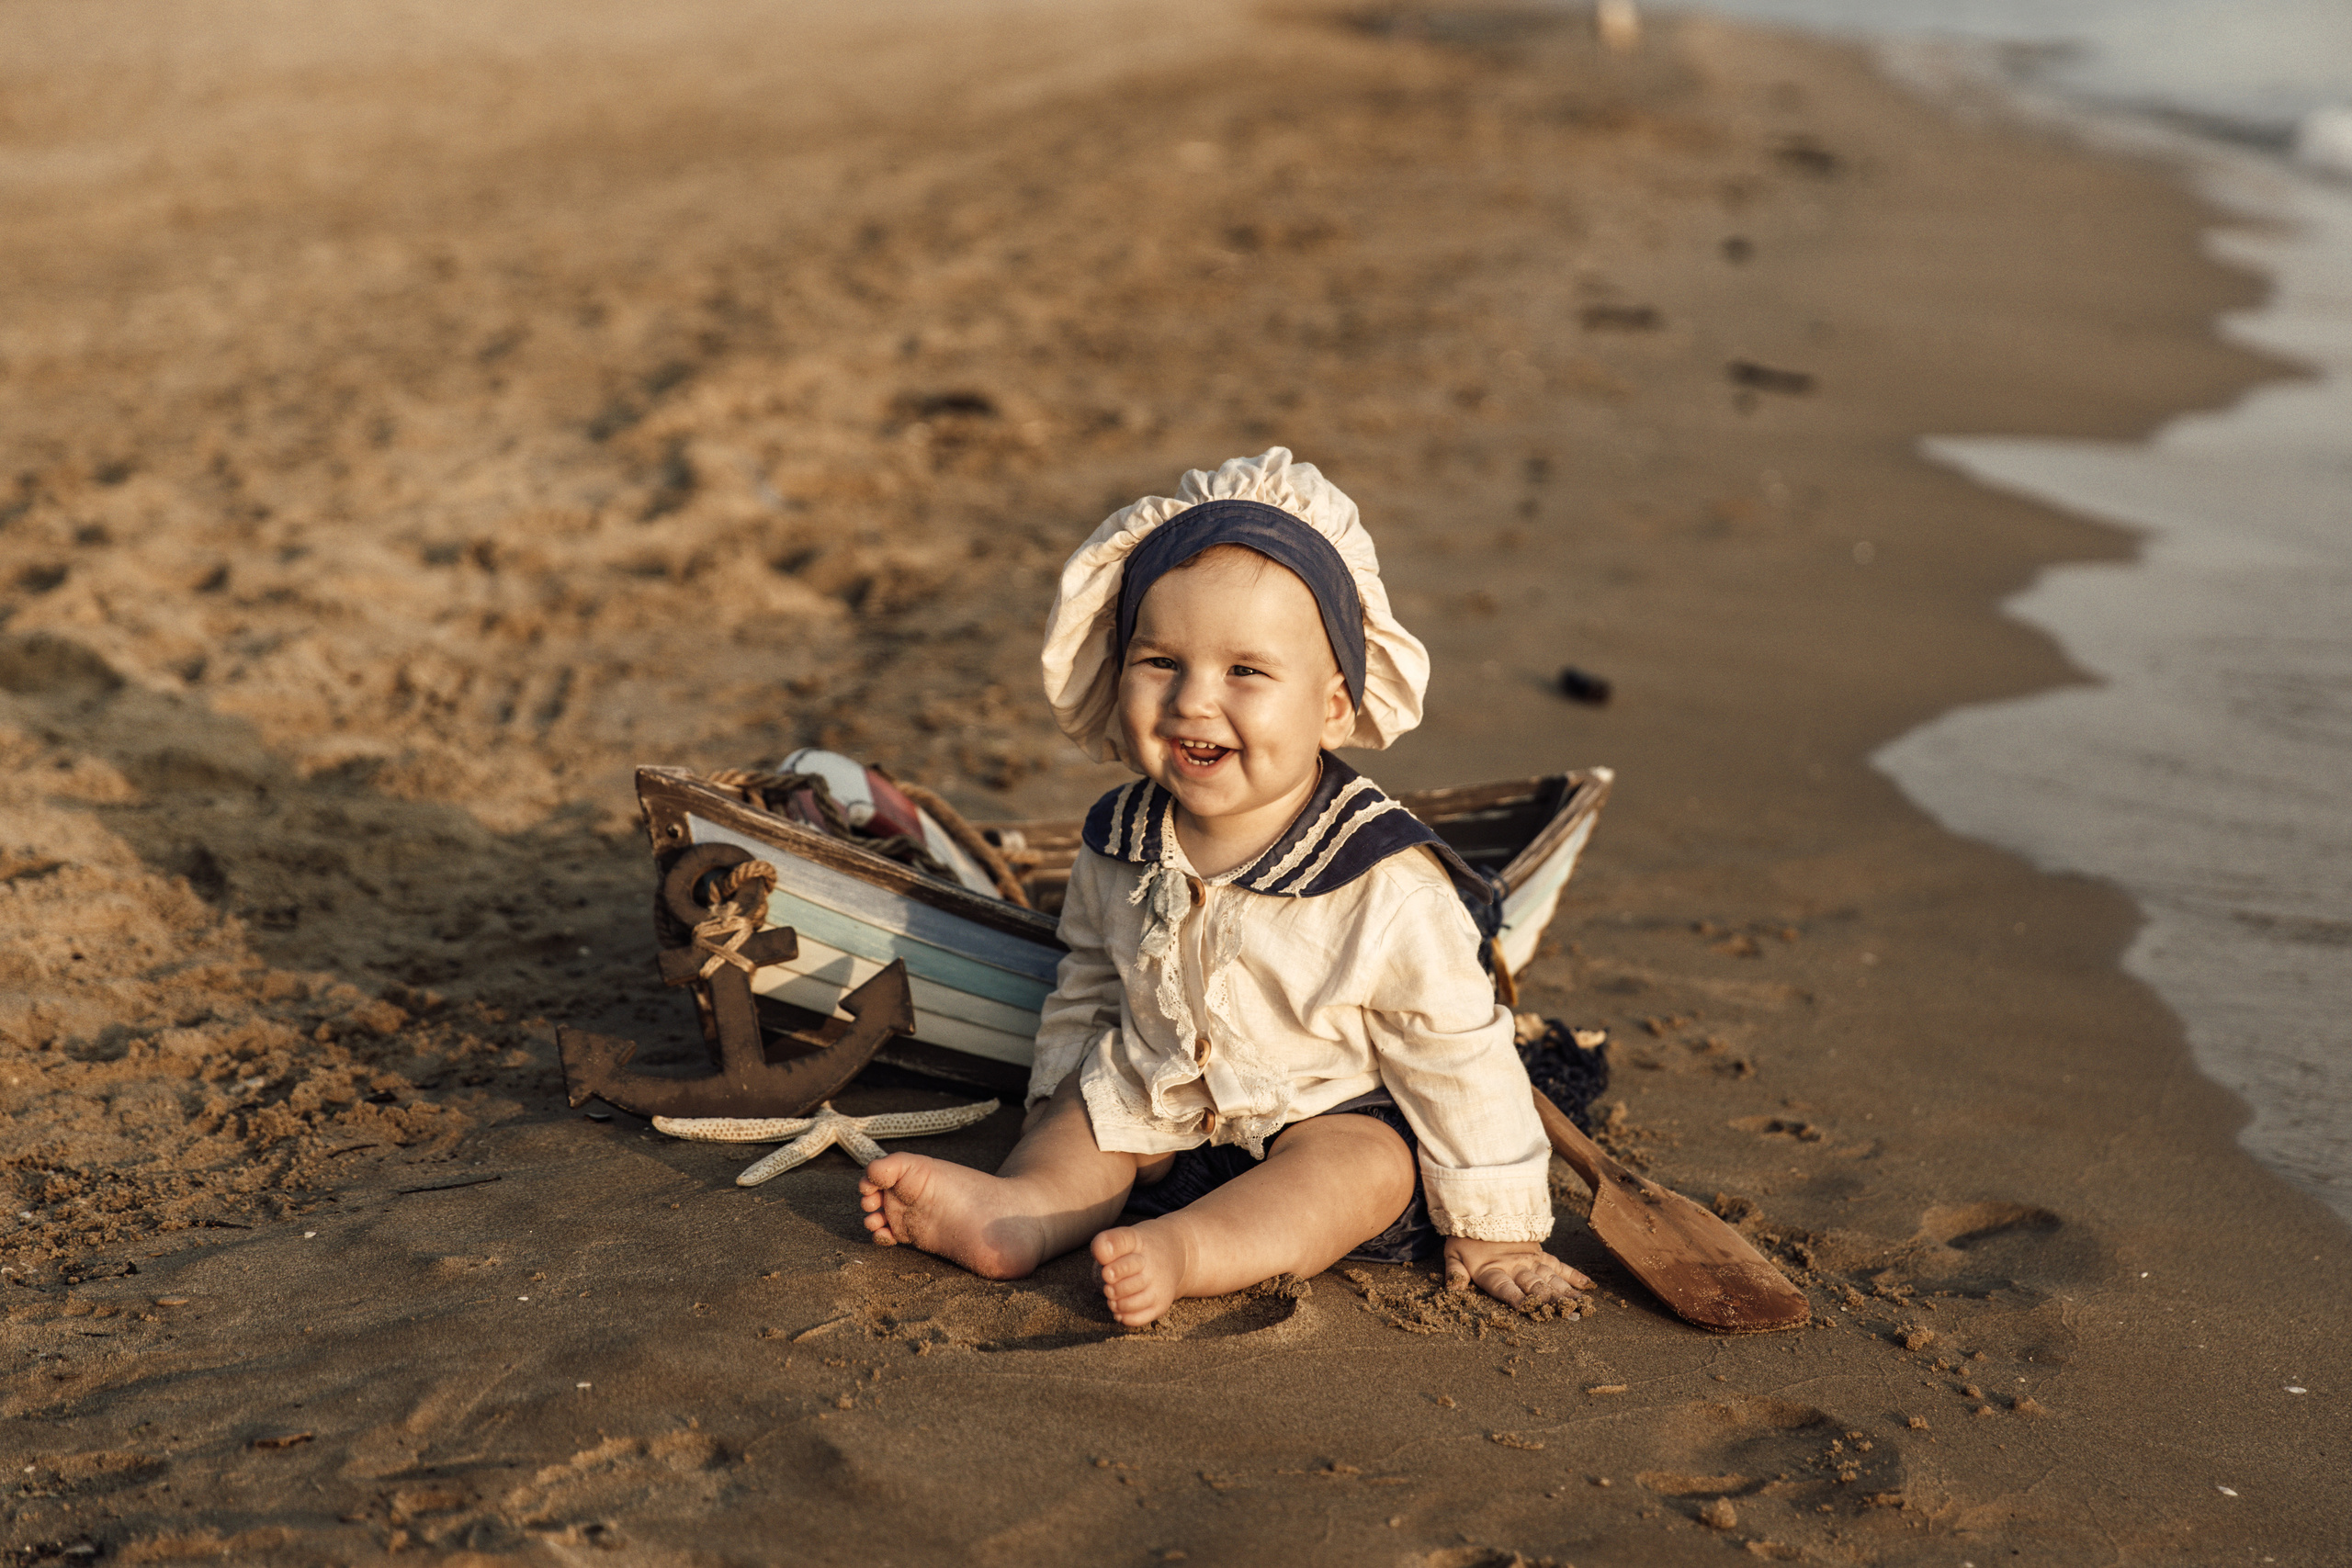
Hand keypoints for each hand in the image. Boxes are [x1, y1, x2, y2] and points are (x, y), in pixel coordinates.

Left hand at [1444, 1236, 1591, 1310]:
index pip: (1505, 1287)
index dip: (1516, 1298)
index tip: (1529, 1309)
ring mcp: (1530, 1259)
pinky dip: (1573, 1275)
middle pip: (1535, 1285)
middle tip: (1568, 1315)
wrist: (1482, 1210)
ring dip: (1566, 1293)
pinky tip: (1586, 1286)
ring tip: (1580, 1306)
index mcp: (1492, 1269)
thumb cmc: (1466, 1238)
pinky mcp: (1539, 1253)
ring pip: (1551, 1278)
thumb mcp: (1453, 1255)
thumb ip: (1455, 1274)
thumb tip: (1453, 1291)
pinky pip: (1558, 1265)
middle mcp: (1515, 1266)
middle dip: (1551, 1301)